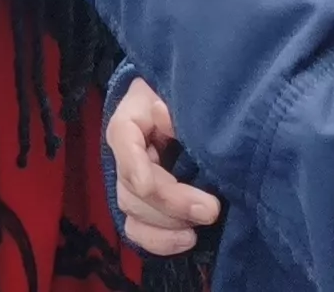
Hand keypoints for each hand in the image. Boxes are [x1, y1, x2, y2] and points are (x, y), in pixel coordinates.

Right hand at [106, 79, 217, 256]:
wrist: (188, 111)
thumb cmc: (187, 98)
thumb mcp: (184, 93)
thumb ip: (177, 106)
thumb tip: (164, 115)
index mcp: (131, 120)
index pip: (123, 137)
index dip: (133, 164)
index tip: (148, 185)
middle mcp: (125, 155)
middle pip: (132, 185)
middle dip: (170, 202)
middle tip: (210, 209)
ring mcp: (132, 184)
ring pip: (134, 212)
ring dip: (167, 225)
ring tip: (200, 226)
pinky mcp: (144, 206)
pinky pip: (139, 231)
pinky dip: (161, 241)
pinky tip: (188, 240)